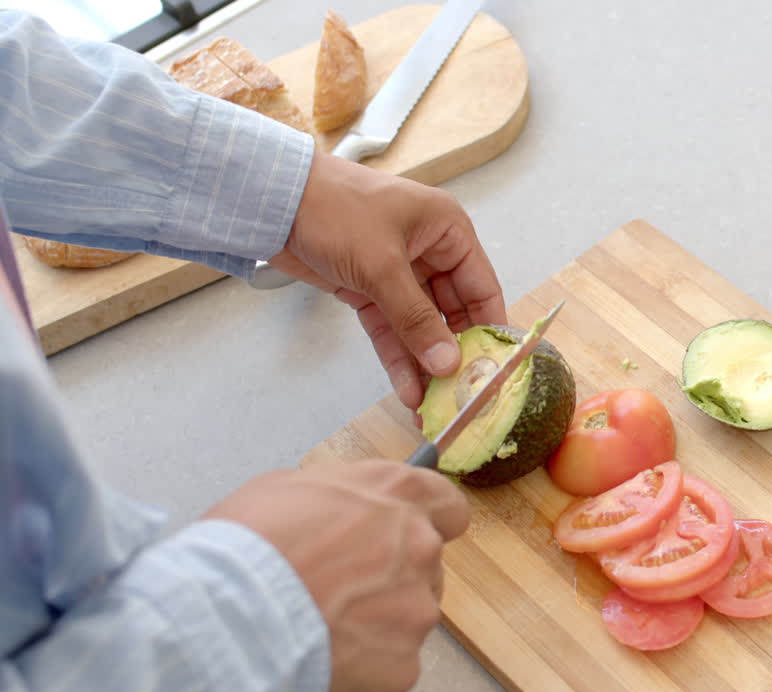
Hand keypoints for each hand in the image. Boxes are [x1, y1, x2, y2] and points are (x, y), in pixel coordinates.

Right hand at [203, 460, 470, 691]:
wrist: (227, 618)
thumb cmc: (244, 550)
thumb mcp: (285, 489)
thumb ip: (338, 497)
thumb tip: (342, 508)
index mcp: (396, 494)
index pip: (447, 505)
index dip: (431, 521)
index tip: (414, 532)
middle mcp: (419, 546)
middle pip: (424, 565)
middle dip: (391, 576)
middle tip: (341, 589)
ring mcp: (416, 608)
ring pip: (409, 616)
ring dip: (377, 622)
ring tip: (320, 625)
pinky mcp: (404, 663)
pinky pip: (391, 664)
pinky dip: (363, 667)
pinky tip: (322, 657)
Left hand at [268, 151, 506, 416]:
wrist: (271, 198)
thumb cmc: (337, 211)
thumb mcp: (382, 265)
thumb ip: (417, 319)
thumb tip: (449, 364)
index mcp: (448, 231)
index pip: (482, 288)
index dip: (489, 330)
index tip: (495, 370)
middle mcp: (430, 253)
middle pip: (452, 313)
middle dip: (453, 355)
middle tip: (460, 398)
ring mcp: (398, 274)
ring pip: (420, 327)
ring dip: (424, 364)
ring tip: (431, 407)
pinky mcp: (369, 290)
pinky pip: (391, 329)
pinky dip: (397, 357)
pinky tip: (407, 389)